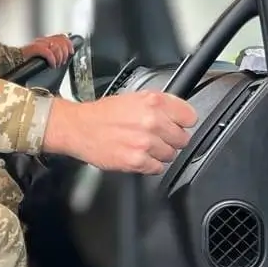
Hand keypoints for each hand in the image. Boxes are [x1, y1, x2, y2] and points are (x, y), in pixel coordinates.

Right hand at [20, 34, 74, 65]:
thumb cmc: (26, 61)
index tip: (71, 52)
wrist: (12, 61)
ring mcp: (38, 43)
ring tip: (57, 64)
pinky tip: (52, 65)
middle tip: (63, 61)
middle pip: (61, 41)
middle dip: (65, 52)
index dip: (69, 44)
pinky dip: (53, 59)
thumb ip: (51, 54)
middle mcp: (42, 40)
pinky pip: (48, 52)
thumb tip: (63, 58)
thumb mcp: (42, 56)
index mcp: (45, 40)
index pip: (61, 37)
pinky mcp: (34, 49)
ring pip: (56, 46)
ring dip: (60, 57)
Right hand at [42, 92, 198, 173]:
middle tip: (156, 137)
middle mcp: (152, 121)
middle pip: (183, 139)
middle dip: (171, 140)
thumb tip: (177, 114)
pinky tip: (138, 156)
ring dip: (160, 153)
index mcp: (154, 102)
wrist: (78, 128)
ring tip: (143, 146)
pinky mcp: (137, 160)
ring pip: (171, 155)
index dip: (181, 123)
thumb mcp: (134, 98)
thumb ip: (159, 105)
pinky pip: (157, 168)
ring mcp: (145, 142)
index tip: (176, 125)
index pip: (190, 117)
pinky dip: (149, 165)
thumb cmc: (102, 114)